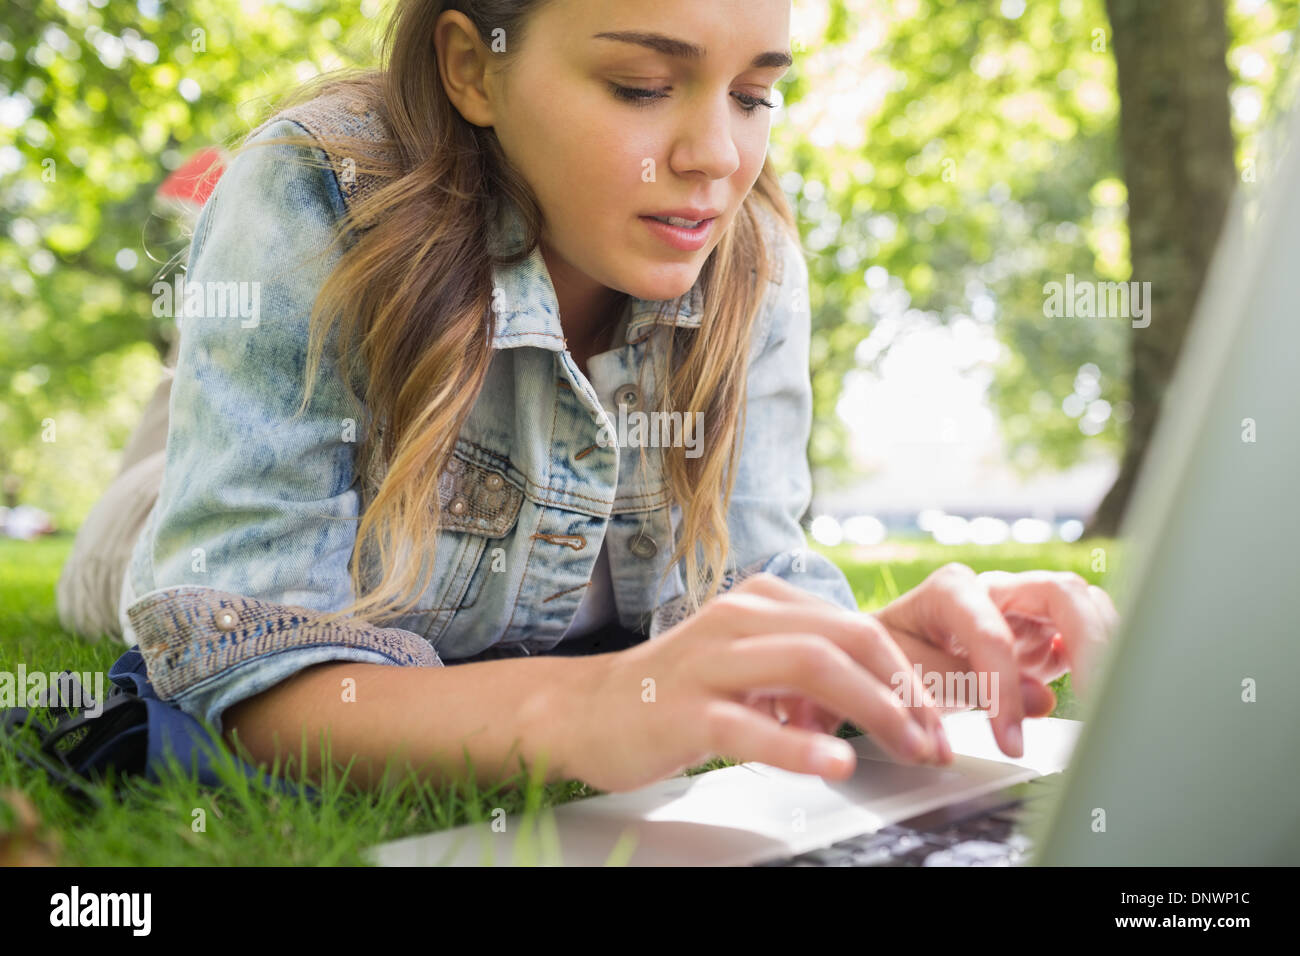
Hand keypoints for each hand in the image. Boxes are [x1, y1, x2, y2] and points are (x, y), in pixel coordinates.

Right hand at [551, 572, 952, 792]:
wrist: (586, 710)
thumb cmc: (675, 692)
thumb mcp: (746, 660)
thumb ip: (804, 663)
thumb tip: (883, 696)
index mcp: (759, 601)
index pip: (854, 626)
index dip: (906, 674)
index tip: (935, 721)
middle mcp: (737, 618)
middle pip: (843, 638)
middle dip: (903, 691)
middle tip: (933, 741)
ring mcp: (708, 661)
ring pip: (809, 665)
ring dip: (873, 710)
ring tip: (906, 748)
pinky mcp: (683, 710)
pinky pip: (749, 725)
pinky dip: (799, 745)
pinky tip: (835, 764)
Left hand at [872, 563, 1119, 758]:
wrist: (880, 656)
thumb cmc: (889, 660)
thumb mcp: (907, 676)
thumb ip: (964, 686)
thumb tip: (1042, 701)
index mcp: (952, 590)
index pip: (991, 634)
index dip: (1004, 688)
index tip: (1008, 741)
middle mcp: (997, 589)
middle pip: (1061, 593)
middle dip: (1087, 643)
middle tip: (1096, 700)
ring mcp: (1024, 608)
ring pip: (1083, 606)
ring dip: (1102, 647)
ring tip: (1106, 697)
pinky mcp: (1042, 634)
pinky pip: (1083, 635)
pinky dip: (1099, 658)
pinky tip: (1101, 690)